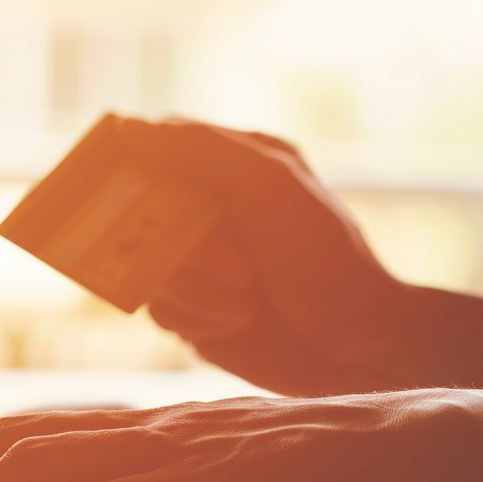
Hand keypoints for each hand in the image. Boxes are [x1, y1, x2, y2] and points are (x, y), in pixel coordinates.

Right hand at [121, 117, 409, 396]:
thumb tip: (131, 130)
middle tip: (237, 267)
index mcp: (234, 166)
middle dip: (183, 246)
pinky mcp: (196, 309)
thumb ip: (201, 151)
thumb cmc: (325, 258)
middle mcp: (212, 209)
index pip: (159, 146)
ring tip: (246, 300)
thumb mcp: (269, 186)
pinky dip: (194, 316)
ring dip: (193, 288)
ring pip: (147, 265)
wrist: (356, 350)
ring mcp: (201, 261)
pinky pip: (160, 308)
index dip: (135, 166)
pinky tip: (235, 322)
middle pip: (142, 212)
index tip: (126, 187)